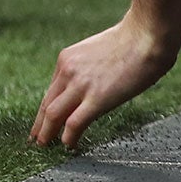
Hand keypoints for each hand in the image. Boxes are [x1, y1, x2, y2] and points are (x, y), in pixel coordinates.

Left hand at [30, 12, 178, 148]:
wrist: (145, 36)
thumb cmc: (130, 42)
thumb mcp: (97, 52)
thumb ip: (88, 68)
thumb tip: (93, 84)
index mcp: (67, 59)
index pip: (51, 91)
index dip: (45, 108)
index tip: (41, 120)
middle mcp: (67, 71)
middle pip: (46, 103)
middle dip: (40, 124)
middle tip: (35, 138)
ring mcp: (80, 85)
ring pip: (53, 114)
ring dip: (47, 133)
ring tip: (45, 145)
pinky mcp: (96, 98)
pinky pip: (74, 123)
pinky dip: (68, 137)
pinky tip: (68, 145)